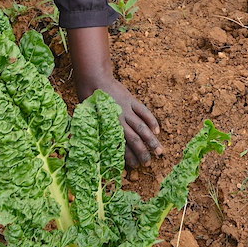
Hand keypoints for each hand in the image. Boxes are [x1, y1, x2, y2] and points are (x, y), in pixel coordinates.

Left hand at [66, 25, 162, 166]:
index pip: (120, 146)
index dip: (128, 157)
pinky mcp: (131, 100)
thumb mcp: (89, 119)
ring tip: (159, 151)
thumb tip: (98, 149)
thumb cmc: (88, 101)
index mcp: (107, 127)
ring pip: (142, 127)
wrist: (94, 79)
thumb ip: (97, 132)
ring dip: (151, 140)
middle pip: (134, 139)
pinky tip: (156, 130)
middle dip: (142, 152)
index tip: (134, 167)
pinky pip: (144, 111)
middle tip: (148, 164)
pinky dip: (151, 120)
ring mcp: (127, 109)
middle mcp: (119, 120)